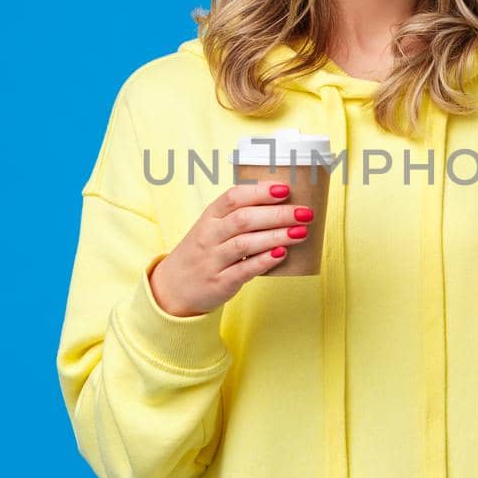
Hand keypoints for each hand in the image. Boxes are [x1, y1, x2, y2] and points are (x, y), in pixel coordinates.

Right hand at [148, 181, 315, 316]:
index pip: (233, 197)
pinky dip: (263, 261)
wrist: (172, 288)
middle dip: (278, 214)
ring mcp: (212, 260)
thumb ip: (239, 215)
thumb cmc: (203, 252)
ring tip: (301, 232)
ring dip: (276, 236)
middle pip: (244, 219)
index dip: (260, 192)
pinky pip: (243, 270)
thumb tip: (284, 203)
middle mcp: (209, 236)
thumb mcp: (212, 227)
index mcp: (209, 216)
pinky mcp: (219, 283)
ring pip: (245, 244)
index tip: (285, 189)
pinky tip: (282, 254)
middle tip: (305, 212)